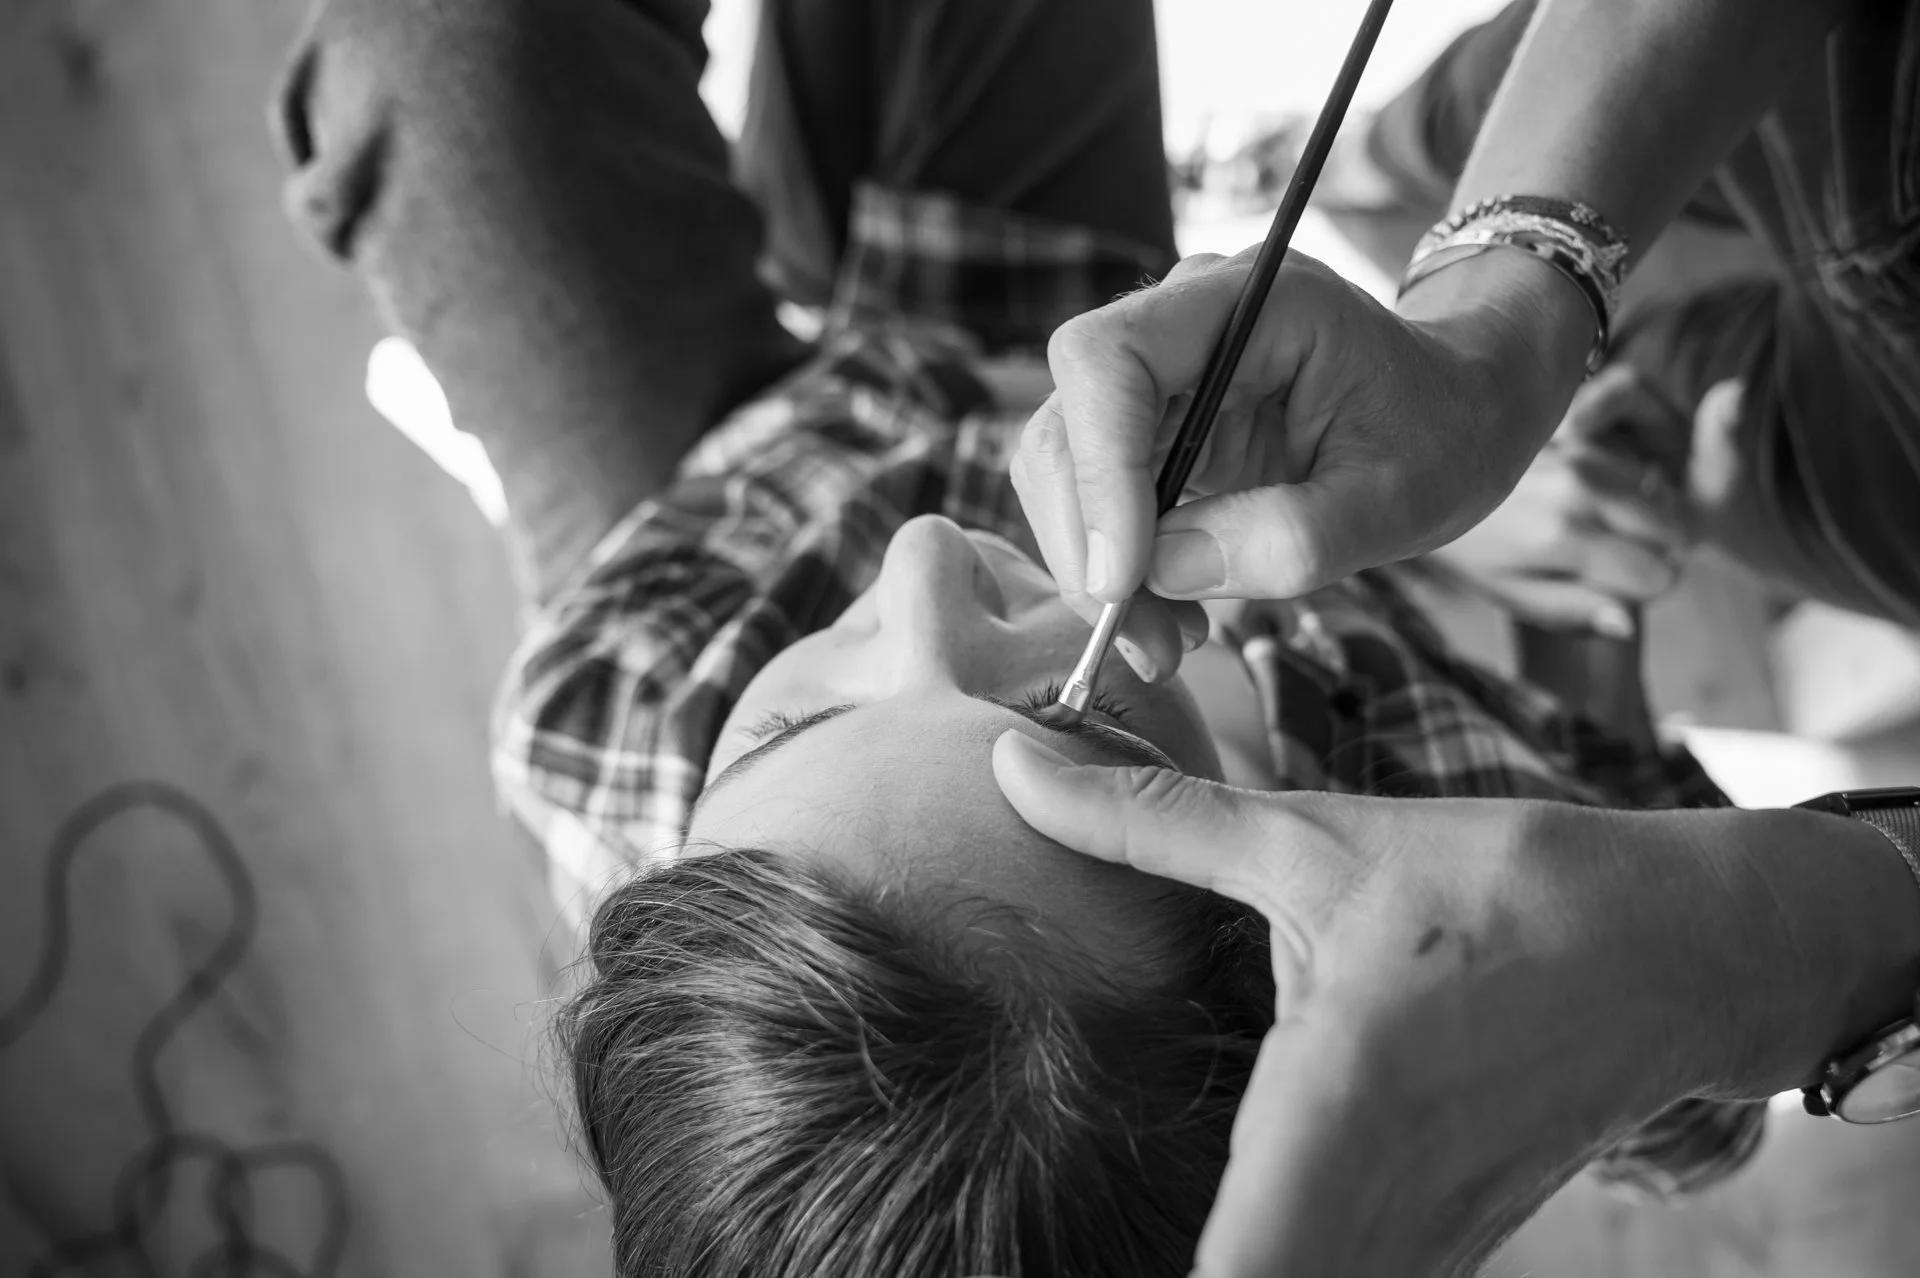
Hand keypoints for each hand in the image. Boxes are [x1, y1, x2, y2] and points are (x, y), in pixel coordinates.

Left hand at [988, 731, 1886, 1277]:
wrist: (1680, 946)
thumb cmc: (1495, 888)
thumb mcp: (1311, 842)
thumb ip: (1147, 818)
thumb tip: (1010, 764)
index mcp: (1332, 1108)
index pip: (1232, 1275)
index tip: (1031, 1269)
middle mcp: (1376, 1203)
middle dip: (1183, 1275)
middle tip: (1026, 1254)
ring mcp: (1423, 1242)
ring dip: (1232, 1267)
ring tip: (1122, 1254)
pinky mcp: (1450, 1243)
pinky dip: (1286, 1264)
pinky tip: (1239, 1231)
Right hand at [1013, 244, 1588, 680]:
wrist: (1458, 408)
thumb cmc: (1444, 433)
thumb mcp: (1399, 502)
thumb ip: (1295, 538)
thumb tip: (1165, 570)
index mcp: (1250, 301)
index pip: (1110, 358)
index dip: (1098, 469)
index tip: (1126, 575)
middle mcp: (1182, 324)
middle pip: (1067, 422)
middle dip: (1088, 544)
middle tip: (1145, 641)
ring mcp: (1159, 376)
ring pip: (1063, 469)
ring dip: (1095, 569)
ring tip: (1167, 642)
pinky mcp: (1149, 429)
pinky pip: (1091, 499)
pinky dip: (1113, 570)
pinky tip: (1169, 614)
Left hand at [1427, 365, 1691, 634]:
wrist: (1418, 482)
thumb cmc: (1469, 549)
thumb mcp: (1512, 595)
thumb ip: (1573, 611)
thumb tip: (1627, 625)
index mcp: (1564, 537)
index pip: (1659, 576)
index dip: (1648, 588)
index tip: (1623, 587)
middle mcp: (1578, 484)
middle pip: (1675, 527)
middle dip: (1659, 549)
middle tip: (1620, 557)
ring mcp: (1578, 442)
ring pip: (1662, 487)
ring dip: (1652, 507)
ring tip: (1609, 520)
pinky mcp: (1571, 411)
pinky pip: (1641, 439)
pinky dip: (1641, 452)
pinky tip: (1611, 475)